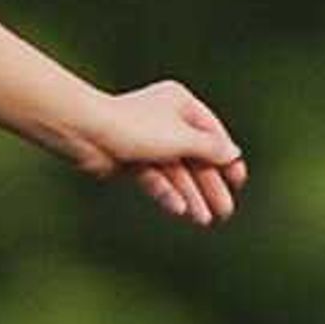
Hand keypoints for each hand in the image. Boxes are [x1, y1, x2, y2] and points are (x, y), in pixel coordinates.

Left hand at [75, 80, 246, 227]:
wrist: (86, 134)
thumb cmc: (135, 127)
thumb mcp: (182, 137)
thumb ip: (210, 148)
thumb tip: (234, 153)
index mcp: (181, 103)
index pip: (212, 134)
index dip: (226, 159)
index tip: (238, 181)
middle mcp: (165, 120)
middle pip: (194, 157)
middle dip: (209, 186)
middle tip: (224, 212)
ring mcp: (147, 141)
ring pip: (175, 172)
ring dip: (191, 196)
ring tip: (205, 220)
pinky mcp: (130, 160)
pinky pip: (155, 178)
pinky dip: (167, 194)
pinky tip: (180, 210)